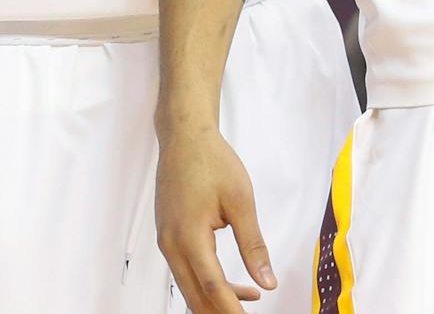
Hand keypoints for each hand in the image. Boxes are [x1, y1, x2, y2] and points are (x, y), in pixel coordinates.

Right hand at [156, 123, 272, 313]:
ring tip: (249, 299)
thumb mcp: (241, 202)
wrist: (184, 137)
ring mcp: (166, 241)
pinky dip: (206, 283)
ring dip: (215, 299)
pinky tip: (231, 282)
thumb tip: (267, 281)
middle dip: (221, 311)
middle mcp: (171, 245)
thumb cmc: (212, 162)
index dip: (232, 310)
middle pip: (195, 295)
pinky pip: (185, 271)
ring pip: (188, 286)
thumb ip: (253, 245)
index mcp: (189, 237)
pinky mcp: (168, 236)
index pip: (213, 287)